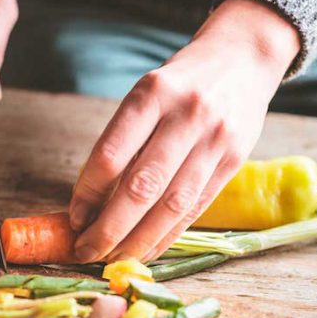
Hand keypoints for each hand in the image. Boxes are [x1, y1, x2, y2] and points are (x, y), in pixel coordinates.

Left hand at [69, 0, 299, 262]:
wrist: (243, 58)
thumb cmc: (180, 83)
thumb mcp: (146, 94)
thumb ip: (124, 141)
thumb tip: (90, 204)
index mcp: (153, 93)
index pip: (111, 155)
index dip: (87, 193)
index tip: (73, 217)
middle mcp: (186, 115)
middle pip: (141, 187)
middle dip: (109, 228)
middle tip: (86, 251)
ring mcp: (215, 139)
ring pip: (172, 205)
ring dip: (138, 241)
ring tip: (113, 259)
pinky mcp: (235, 160)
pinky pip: (196, 208)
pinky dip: (167, 235)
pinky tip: (146, 250)